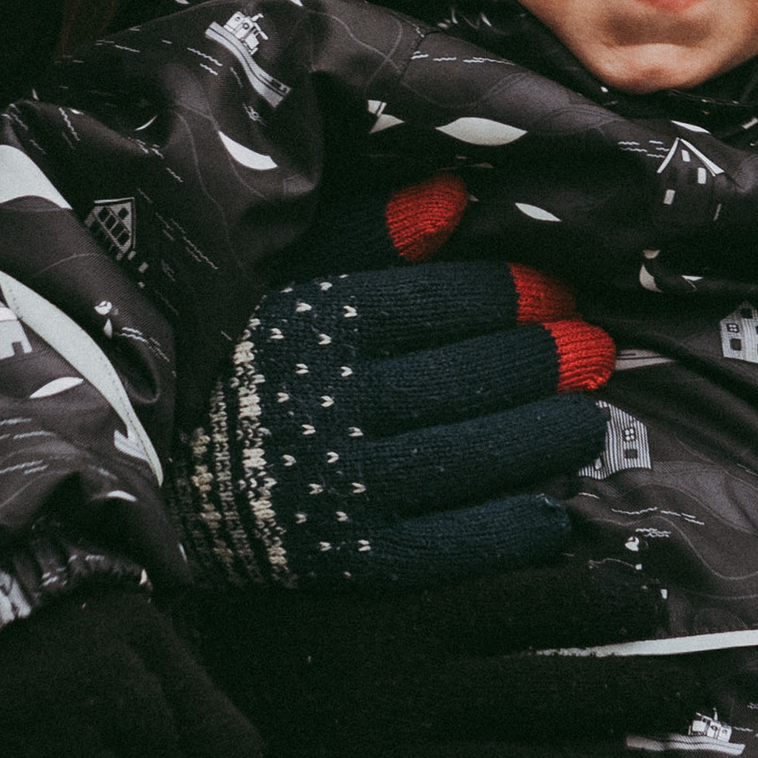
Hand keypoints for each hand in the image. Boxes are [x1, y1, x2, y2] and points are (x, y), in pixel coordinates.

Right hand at [179, 238, 615, 590]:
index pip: (434, 304)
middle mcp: (324, 406)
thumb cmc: (241, 348)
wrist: (159, 469)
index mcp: (311, 325)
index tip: (558, 292)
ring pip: (463, 461)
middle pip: (461, 381)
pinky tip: (550, 510)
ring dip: (540, 439)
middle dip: (541, 363)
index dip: (511, 295)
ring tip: (587, 419)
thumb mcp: (287, 271)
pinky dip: (504, 532)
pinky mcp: (341, 564)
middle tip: (598, 349)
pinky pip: (441, 551)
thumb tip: (458, 193)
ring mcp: (334, 490)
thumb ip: (370, 233)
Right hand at [182, 551, 689, 757]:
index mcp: (412, 615)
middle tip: (696, 695)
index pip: (537, 600)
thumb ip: (414, 571)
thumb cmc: (252, 635)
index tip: (654, 606)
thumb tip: (511, 544)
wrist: (156, 722)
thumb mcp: (336, 579)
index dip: (608, 602)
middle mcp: (419, 689)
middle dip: (640, 691)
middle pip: (559, 688)